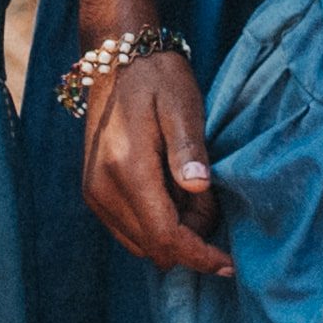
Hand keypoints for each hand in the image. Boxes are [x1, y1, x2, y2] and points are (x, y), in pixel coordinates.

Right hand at [82, 39, 229, 278]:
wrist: (117, 59)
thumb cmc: (157, 80)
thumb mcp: (182, 108)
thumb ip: (189, 151)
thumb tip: (198, 190)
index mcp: (126, 170)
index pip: (164, 236)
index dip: (199, 256)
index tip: (230, 264)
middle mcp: (102, 189)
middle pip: (152, 246)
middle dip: (190, 240)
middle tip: (212, 201)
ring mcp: (93, 193)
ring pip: (140, 243)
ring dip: (173, 233)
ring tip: (194, 194)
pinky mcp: (93, 192)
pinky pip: (128, 229)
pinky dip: (156, 224)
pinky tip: (173, 195)